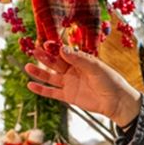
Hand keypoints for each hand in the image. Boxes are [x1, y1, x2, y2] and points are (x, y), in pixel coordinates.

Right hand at [25, 46, 141, 126]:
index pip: (64, 51)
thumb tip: (62, 49)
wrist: (116, 101)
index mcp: (80, 60)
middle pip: (55, 62)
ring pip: (50, 76)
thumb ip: (79, 59)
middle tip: (34, 50)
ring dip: (39, 72)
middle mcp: (73, 70)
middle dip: (44, 57)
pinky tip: (31, 85)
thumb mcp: (95, 67)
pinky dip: (41, 89)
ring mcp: (69, 83)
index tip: (45, 43)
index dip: (54, 47)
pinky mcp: (68, 96)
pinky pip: (52, 92)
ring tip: (27, 67)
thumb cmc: (109, 81)